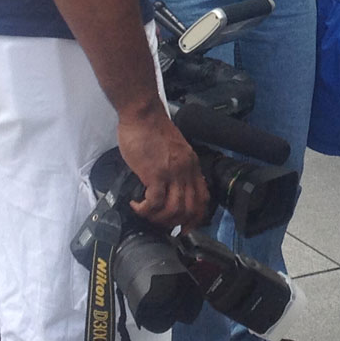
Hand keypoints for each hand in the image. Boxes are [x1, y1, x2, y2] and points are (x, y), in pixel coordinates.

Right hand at [117, 103, 208, 230]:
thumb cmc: (153, 129)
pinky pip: (154, 202)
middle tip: (160, 224)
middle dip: (175, 223)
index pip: (203, 198)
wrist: (143, 114)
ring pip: (174, 210)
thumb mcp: (175, 149)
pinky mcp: (155, 173)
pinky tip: (136, 204)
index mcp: (192, 165)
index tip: (184, 227)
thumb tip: (169, 188)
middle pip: (190, 209)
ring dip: (158, 218)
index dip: (195, 217)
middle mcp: (186, 171)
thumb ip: (176, 167)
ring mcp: (172, 173)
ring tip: (145, 214)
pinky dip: (144, 209)